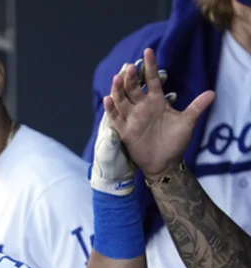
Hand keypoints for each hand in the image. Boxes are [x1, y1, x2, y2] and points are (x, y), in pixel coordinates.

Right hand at [104, 48, 215, 179]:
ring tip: (117, 78)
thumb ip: (197, 107)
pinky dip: (111, 109)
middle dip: (132, 77)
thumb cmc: (175, 141)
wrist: (165, 162)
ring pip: (122, 100)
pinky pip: (115, 118)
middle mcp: (141, 107)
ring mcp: (132, 118)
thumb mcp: (187, 123)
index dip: (150, 66)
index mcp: (156, 101)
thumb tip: (213, 93)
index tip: (148, 51)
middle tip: (131, 67)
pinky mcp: (125, 130)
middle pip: (134, 88)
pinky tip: (108, 99)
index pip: (151, 80)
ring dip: (118, 89)